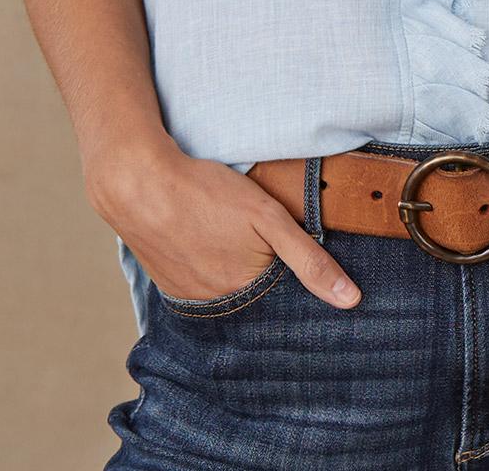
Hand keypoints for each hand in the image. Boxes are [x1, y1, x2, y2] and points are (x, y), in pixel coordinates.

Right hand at [85, 130, 363, 309]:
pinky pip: (202, 286)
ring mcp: (190, 296)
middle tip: (258, 239)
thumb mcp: (268, 216)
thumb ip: (310, 259)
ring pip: (229, 292)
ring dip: (237, 273)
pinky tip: (210, 244)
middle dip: (266, 275)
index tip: (298, 261)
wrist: (138, 184)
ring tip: (232, 240)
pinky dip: (211, 269)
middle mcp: (218, 304)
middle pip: (257, 297)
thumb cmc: (206, 193)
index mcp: (247, 292)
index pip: (286, 301)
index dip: (297, 279)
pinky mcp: (170, 284)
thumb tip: (351, 300)